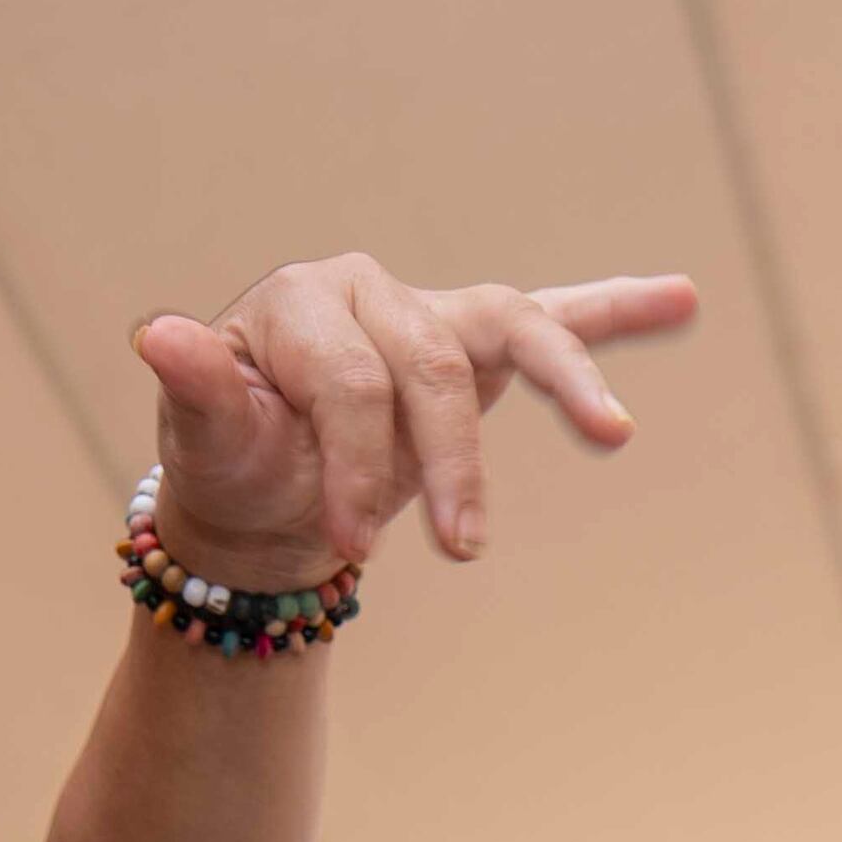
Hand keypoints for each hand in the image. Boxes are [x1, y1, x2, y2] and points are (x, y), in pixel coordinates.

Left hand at [135, 257, 700, 586]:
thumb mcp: (208, 444)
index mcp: (302, 303)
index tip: (353, 549)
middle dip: (450, 462)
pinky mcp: (478, 344)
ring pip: (512, 329)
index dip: (354, 465)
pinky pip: (555, 319)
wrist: (270, 492)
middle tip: (459, 552)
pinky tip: (682, 298)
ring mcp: (432, 313)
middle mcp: (370, 289)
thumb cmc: (238, 468)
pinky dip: (618, 310)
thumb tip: (159, 335)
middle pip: (434, 368)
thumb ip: (197, 392)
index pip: (351, 380)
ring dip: (568, 380)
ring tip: (614, 433)